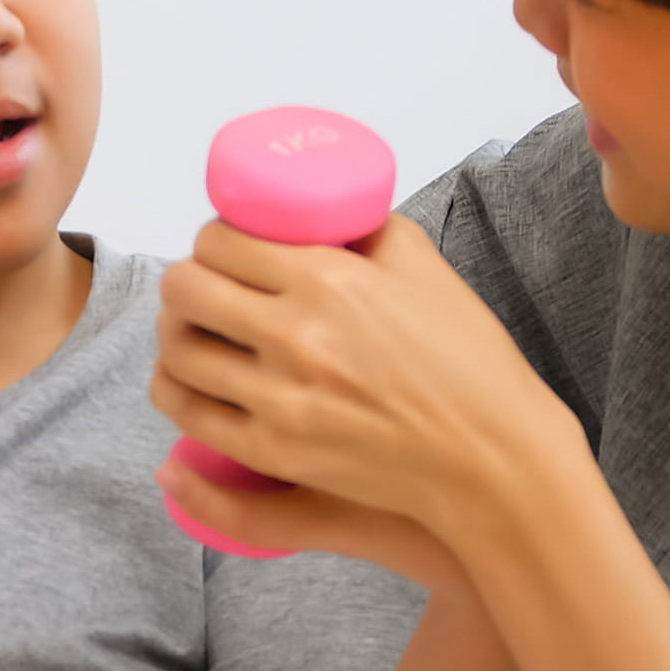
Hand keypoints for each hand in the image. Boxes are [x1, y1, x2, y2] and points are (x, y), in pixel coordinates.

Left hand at [152, 215, 579, 571]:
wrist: (493, 457)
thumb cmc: (468, 361)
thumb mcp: (426, 267)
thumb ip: (365, 229)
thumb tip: (319, 212)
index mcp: (331, 280)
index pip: (221, 242)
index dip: (211, 239)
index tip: (223, 248)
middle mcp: (297, 335)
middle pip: (186, 290)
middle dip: (186, 282)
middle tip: (203, 288)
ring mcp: (282, 399)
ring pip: (179, 351)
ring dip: (176, 334)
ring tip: (192, 332)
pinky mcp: (277, 451)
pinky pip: (189, 412)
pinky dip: (175, 389)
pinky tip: (187, 379)